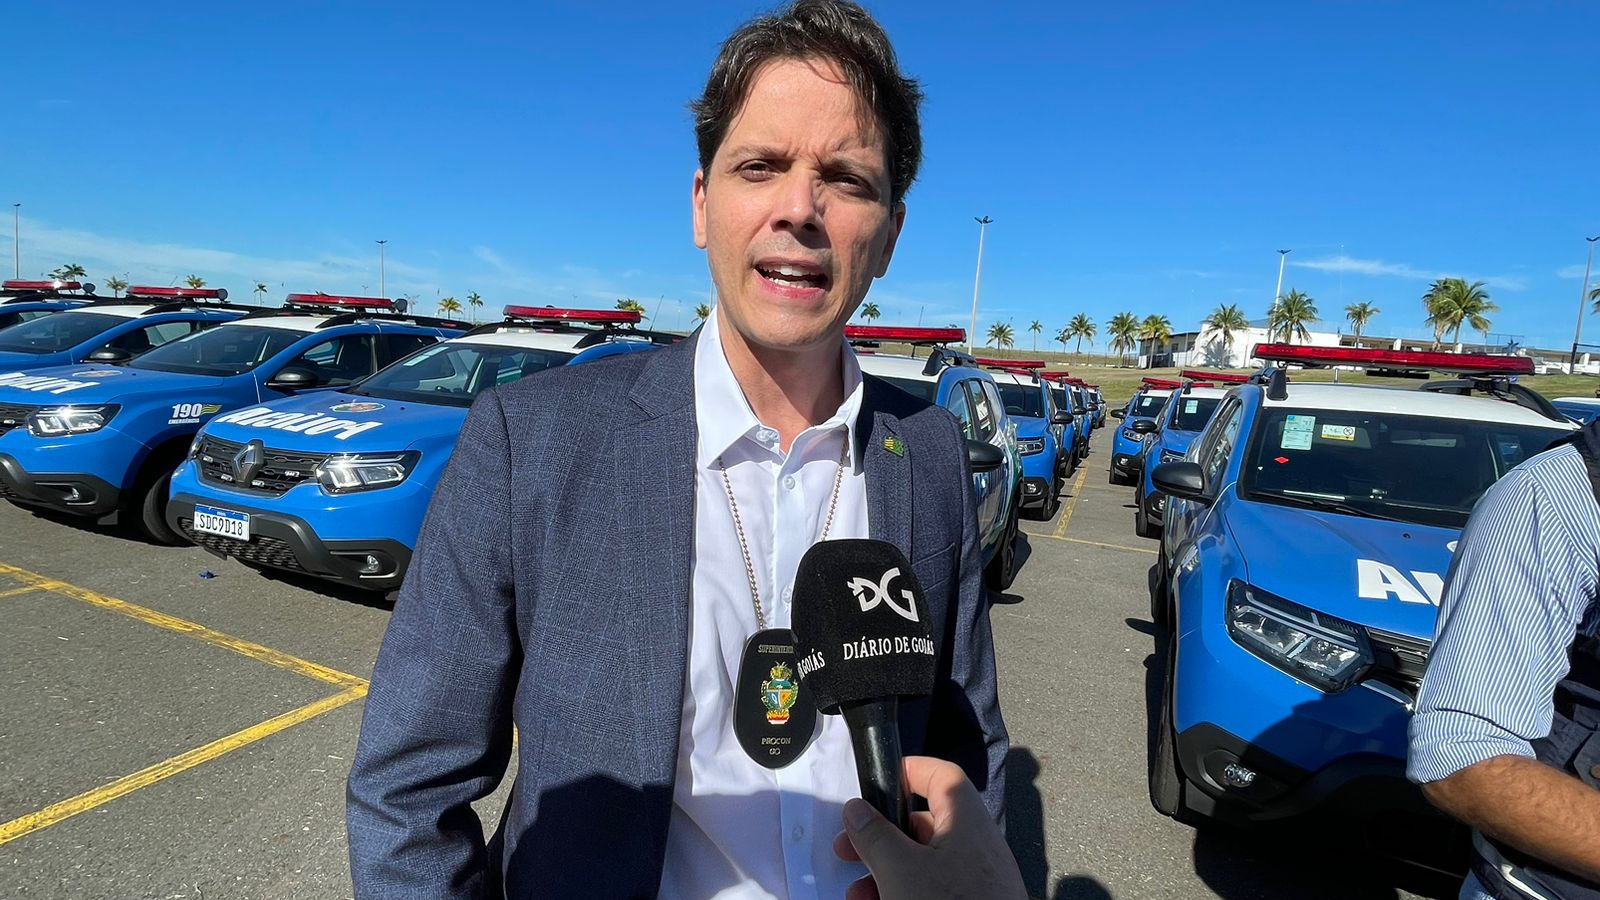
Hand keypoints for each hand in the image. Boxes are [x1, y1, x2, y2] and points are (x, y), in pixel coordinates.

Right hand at [833, 756, 1026, 899]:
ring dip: (883, 874)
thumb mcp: (900, 871)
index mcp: (965, 821)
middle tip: (847, 849)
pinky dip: (902, 893)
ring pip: (923, 864)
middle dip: (880, 837)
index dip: (910, 771)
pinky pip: (932, 890)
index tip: (877, 782)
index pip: (941, 775)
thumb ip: (875, 837)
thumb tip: (856, 809)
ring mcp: (976, 880)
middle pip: (923, 825)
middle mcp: (974, 846)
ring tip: (856, 895)